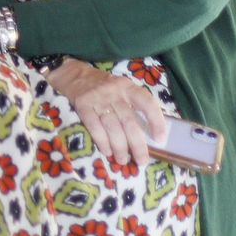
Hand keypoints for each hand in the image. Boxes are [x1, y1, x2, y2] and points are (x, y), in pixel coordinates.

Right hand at [48, 60, 165, 166]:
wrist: (75, 75)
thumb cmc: (104, 87)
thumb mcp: (122, 88)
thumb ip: (133, 104)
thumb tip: (148, 133)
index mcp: (128, 87)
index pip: (147, 103)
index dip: (156, 121)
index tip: (160, 139)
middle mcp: (114, 92)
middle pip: (129, 121)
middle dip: (137, 144)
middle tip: (141, 160)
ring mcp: (97, 99)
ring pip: (112, 127)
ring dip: (119, 147)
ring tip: (123, 160)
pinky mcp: (83, 105)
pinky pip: (94, 127)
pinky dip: (102, 141)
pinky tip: (107, 151)